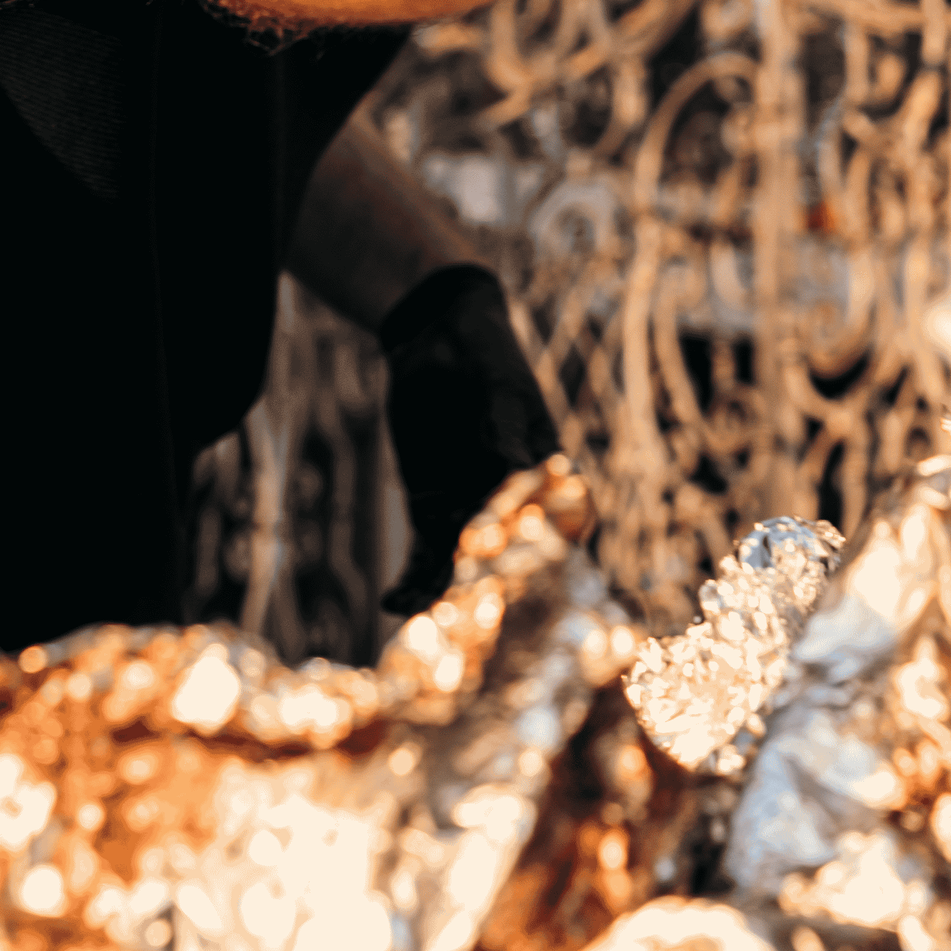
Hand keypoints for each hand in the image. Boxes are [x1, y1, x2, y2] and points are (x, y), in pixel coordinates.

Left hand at [377, 262, 557, 614]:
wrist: (439, 335)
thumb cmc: (488, 353)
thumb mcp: (501, 383)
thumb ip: (507, 425)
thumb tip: (516, 464)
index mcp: (548, 476)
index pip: (556, 524)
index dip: (546, 556)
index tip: (529, 582)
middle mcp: (512, 503)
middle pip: (507, 556)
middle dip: (488, 590)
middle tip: (467, 616)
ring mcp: (470, 510)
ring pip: (461, 564)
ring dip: (442, 593)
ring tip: (419, 614)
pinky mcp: (430, 510)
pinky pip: (423, 552)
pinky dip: (411, 578)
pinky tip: (395, 600)